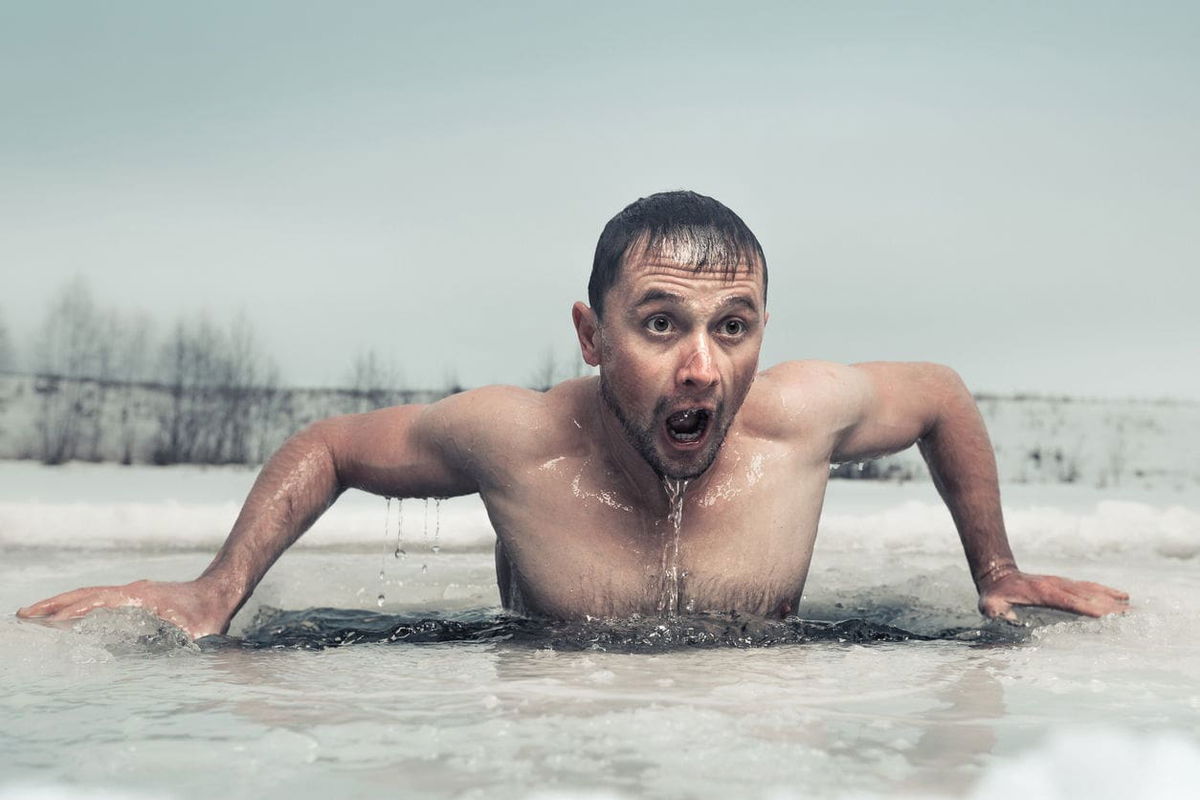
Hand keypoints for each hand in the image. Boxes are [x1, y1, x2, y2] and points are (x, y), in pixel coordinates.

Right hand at [16, 579, 231, 639]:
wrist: (220, 591)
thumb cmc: (209, 614)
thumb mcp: (199, 632)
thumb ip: (183, 644)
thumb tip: (170, 661)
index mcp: (140, 597)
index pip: (100, 602)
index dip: (74, 611)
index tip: (49, 623)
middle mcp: (131, 590)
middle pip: (84, 593)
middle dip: (53, 604)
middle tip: (23, 615)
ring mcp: (130, 591)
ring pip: (88, 593)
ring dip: (60, 603)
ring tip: (33, 614)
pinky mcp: (133, 595)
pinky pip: (97, 598)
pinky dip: (76, 604)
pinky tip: (65, 616)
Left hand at [978, 570, 1129, 620]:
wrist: (998, 574)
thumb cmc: (995, 595)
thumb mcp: (989, 605)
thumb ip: (995, 611)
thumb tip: (1004, 618)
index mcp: (1042, 593)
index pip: (1069, 602)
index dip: (1086, 608)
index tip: (1106, 615)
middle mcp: (1057, 586)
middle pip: (1087, 596)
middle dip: (1109, 606)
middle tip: (1132, 615)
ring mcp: (1063, 583)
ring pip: (1092, 590)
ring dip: (1112, 598)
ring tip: (1133, 607)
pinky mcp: (1066, 584)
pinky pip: (1089, 587)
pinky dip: (1107, 591)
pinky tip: (1122, 595)